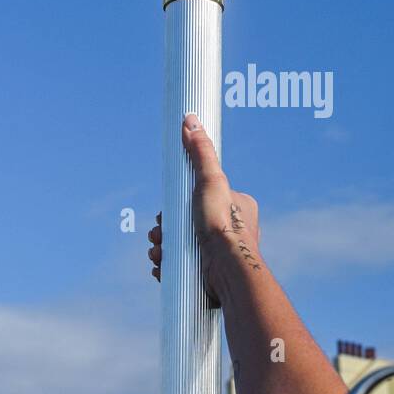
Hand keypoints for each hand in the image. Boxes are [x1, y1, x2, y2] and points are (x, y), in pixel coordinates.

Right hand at [147, 114, 260, 303]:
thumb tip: (190, 120)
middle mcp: (231, 230)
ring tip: (157, 253)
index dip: (175, 206)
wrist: (228, 272)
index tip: (164, 214)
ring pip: (181, 245)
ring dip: (162, 249)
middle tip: (157, 235)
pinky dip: (167, 266)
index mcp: (237, 206)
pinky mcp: (210, 274)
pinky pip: (182, 267)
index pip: (197, 199)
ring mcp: (220, 253)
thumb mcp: (211, 180)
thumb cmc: (223, 226)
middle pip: (186, 223)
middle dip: (165, 230)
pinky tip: (161, 267)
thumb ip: (201, 152)